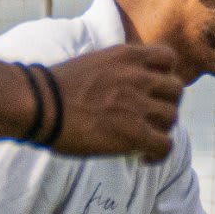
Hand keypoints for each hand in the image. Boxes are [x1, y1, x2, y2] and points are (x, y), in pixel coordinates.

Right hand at [51, 42, 184, 161]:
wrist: (38, 104)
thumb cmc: (54, 88)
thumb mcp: (92, 62)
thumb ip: (116, 69)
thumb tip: (124, 86)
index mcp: (126, 56)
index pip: (168, 58)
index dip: (165, 75)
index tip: (152, 90)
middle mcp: (137, 76)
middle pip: (175, 90)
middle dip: (165, 104)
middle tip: (148, 118)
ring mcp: (137, 104)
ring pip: (171, 117)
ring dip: (160, 129)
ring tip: (143, 138)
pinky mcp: (134, 132)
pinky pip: (165, 145)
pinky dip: (157, 154)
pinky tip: (142, 157)